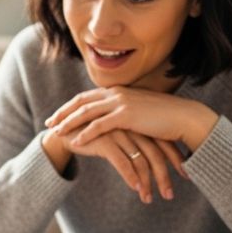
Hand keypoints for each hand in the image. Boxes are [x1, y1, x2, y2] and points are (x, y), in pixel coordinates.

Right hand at [44, 127, 177, 203]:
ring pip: (140, 160)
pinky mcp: (104, 141)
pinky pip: (122, 162)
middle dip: (164, 176)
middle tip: (170, 195)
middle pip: (155, 153)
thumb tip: (155, 160)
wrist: (65, 129)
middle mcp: (131, 127)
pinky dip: (131, 177)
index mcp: (138, 123)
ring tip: (149, 199)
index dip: (175, 159)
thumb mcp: (119, 136)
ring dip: (147, 182)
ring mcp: (118, 133)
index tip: (185, 176)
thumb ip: (136, 143)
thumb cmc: (95, 135)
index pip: (163, 142)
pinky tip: (136, 189)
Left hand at [46, 85, 218, 152]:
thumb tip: (114, 120)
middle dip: (63, 113)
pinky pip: (99, 125)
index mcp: (118, 91)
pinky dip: (85, 133)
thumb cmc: (163, 118)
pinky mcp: (126, 115)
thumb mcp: (139, 112)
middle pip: (81, 102)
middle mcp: (117, 93)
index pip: (87, 97)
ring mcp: (121, 102)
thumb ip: (124, 112)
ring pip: (86, 112)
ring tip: (56, 133)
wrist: (183, 117)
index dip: (70, 106)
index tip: (57, 115)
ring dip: (69, 123)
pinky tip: (75, 141)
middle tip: (49, 123)